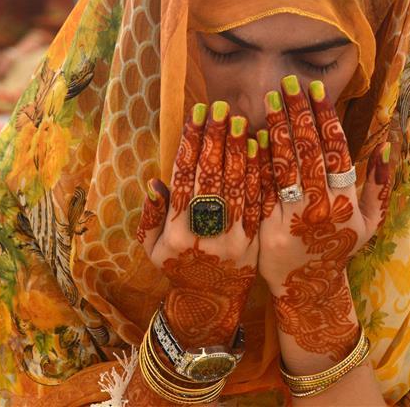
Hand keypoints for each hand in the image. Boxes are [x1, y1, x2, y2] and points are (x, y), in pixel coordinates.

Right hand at [139, 102, 264, 346]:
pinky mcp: (254, 242)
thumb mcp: (151, 247)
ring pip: (236, 188)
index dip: (190, 145)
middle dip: (215, 139)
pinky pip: (257, 202)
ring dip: (238, 150)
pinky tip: (259, 149)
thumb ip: (150, 215)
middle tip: (221, 108)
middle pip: (211, 178)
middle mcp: (204, 236)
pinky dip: (258, 174)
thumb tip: (155, 181)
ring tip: (240, 120)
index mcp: (175, 234)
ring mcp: (232, 239)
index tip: (196, 116)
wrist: (210, 302)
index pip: (184, 179)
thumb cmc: (177, 267)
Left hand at [259, 76, 390, 361]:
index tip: (316, 89)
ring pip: (286, 164)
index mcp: (347, 201)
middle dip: (299, 112)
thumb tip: (387, 148)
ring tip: (270, 100)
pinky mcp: (269, 225)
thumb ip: (379, 186)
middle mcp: (323, 207)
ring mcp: (295, 217)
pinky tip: (251, 135)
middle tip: (289, 83)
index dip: (326, 117)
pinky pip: (264, 185)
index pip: (336, 149)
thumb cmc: (340, 248)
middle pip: (310, 150)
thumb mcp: (370, 223)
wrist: (309, 288)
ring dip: (278, 128)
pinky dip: (259, 159)